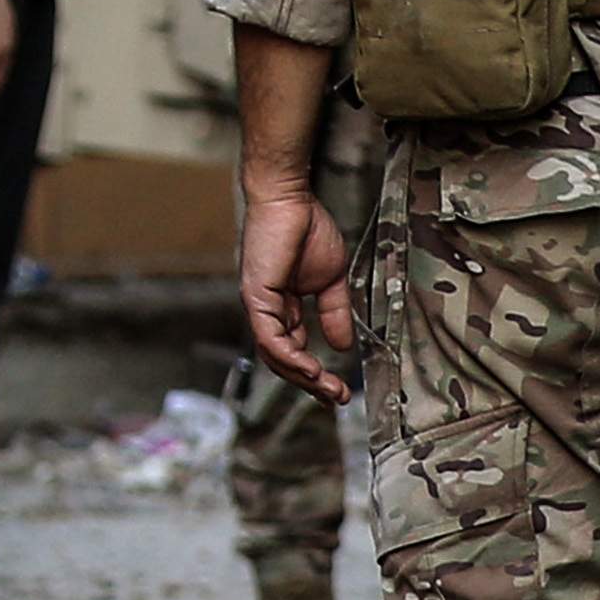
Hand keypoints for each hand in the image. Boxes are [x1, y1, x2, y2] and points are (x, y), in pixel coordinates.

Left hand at [241, 184, 354, 397]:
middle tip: (336, 398)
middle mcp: (266, 312)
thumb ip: (334, 314)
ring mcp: (258, 306)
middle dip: (311, 383)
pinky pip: (270, 337)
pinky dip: (289, 356)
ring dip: (302, 376)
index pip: (294, 351)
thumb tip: (343, 346)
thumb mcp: (330, 281)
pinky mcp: (256, 297)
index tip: (339, 390)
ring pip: (275, 355)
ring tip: (328, 389)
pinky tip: (311, 368)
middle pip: (283, 360)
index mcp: (281, 309)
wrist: (291, 200)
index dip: (315, 373)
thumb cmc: (307, 230)